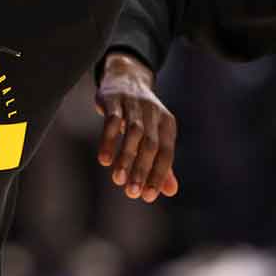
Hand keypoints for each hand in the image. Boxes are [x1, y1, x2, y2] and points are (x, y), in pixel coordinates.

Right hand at [94, 52, 178, 202]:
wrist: (124, 79)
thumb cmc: (142, 116)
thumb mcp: (155, 136)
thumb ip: (162, 163)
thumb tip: (171, 191)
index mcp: (167, 125)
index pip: (166, 153)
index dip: (158, 175)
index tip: (148, 197)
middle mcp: (153, 114)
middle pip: (150, 145)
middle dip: (141, 170)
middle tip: (132, 193)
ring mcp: (133, 105)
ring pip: (132, 133)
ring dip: (125, 158)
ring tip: (117, 180)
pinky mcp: (113, 99)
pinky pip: (112, 121)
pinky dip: (109, 140)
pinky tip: (104, 160)